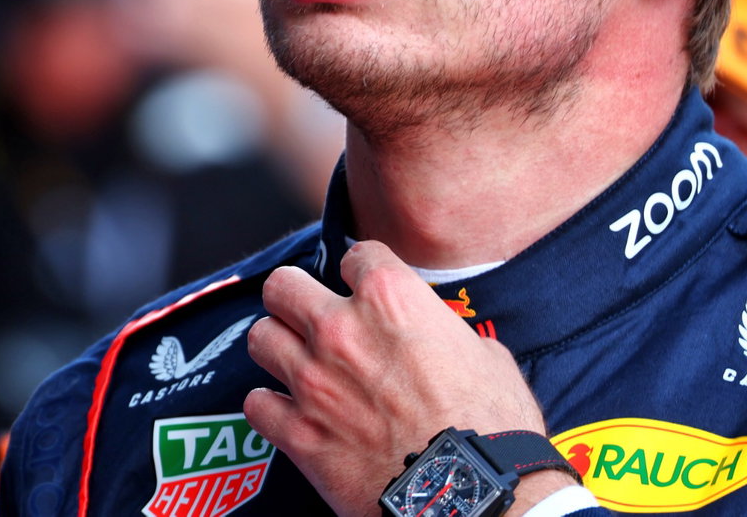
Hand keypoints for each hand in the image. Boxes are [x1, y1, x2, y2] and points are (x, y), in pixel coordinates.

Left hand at [244, 241, 561, 516]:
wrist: (470, 494)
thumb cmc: (490, 425)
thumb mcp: (484, 355)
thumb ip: (444, 333)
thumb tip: (439, 339)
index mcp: (391, 297)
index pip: (357, 254)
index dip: (364, 270)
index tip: (367, 287)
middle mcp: (341, 329)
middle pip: (283, 286)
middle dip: (296, 297)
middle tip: (312, 315)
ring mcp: (313, 380)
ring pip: (259, 338)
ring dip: (279, 347)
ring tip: (298, 362)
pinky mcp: (299, 434)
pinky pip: (256, 404)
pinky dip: (270, 406)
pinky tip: (290, 411)